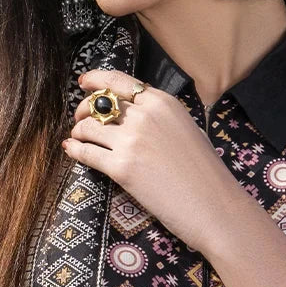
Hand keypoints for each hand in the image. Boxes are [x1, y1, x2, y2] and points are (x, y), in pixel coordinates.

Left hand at [63, 71, 242, 255]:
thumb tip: (133, 111)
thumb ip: (160, 116)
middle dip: (83, 110)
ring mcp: (131, 142)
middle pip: (98, 103)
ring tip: (79, 139)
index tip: (84, 84)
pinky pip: (86, 152)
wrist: (214, 206)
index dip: (96, 80)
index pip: (118, 81)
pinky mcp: (122, 168)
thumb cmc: (205, 172)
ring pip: (87, 127)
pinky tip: (71, 150)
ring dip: (78, 132)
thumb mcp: (186, 128)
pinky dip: (75, 150)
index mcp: (161, 103)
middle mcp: (144, 116)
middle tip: (80, 120)